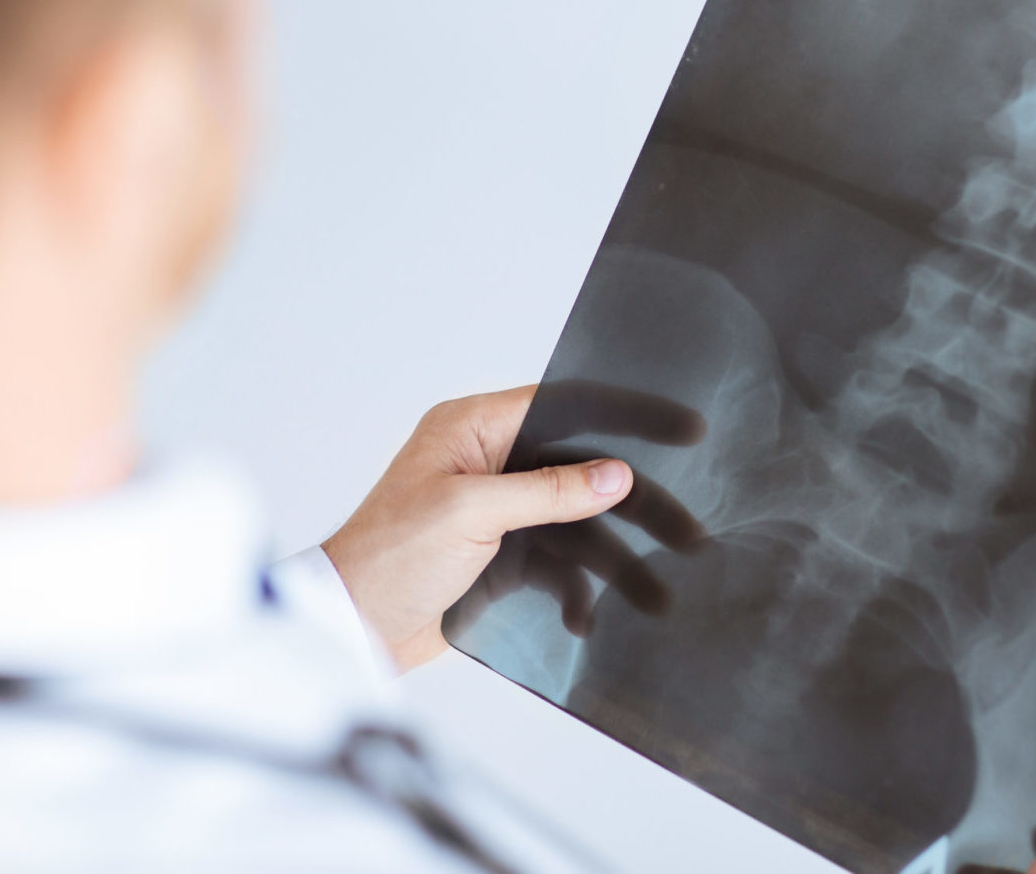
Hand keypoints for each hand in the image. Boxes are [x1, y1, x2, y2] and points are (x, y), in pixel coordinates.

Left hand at [322, 384, 704, 669]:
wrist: (349, 631)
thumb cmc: (385, 559)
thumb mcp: (470, 514)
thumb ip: (546, 491)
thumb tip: (613, 474)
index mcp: (472, 428)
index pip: (565, 405)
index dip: (625, 414)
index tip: (681, 428)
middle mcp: (487, 462)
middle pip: (580, 468)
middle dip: (633, 501)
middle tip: (685, 524)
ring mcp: (495, 512)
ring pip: (575, 523)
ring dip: (613, 557)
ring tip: (656, 588)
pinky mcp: (498, 557)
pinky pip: (555, 564)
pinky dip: (574, 590)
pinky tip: (585, 615)